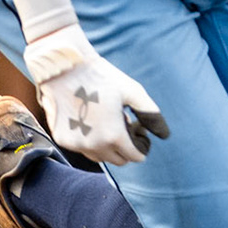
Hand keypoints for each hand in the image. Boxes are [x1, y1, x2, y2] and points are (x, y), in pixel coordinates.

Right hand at [23, 23, 168, 165]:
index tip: (139, 129)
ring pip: (100, 157)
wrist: (64, 67)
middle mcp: (94, 146)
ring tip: (108, 121)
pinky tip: (91, 119)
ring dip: (108, 146)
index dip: (141, 144)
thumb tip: (164, 134)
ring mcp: (76, 145)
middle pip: (119, 160)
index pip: (135, 157)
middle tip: (125, 124)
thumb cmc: (101, 76)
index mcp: (114, 136)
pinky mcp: (63, 140)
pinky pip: (83, 148)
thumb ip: (151, 114)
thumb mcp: (132, 91)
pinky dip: (90, 140)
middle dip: (126, 147)